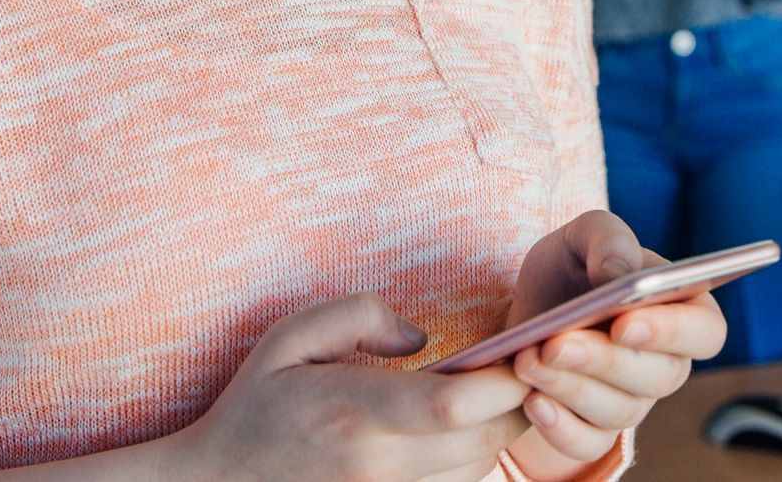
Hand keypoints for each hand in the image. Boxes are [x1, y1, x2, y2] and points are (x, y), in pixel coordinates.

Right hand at [165, 293, 529, 481]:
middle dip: (518, 405)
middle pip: (482, 444)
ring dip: (496, 436)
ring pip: (475, 473)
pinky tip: (456, 437)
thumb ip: (358, 315)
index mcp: (352, 413)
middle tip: (524, 368)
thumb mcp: (290, 336)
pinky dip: (467, 465)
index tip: (521, 352)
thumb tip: (420, 337)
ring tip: (487, 398)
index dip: (504, 382)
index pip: (453, 406)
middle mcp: (374, 468)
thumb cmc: (257, 405)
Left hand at [503, 213, 726, 478]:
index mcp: (683, 309)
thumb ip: (608, 239)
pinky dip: (560, 428)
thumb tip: (620, 274)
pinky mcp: (595, 431)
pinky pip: (588, 444)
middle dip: (603, 360)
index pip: (705, 331)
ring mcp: (633, 401)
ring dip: (571, 387)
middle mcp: (667, 362)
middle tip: (555, 343)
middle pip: (658, 376)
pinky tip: (532, 401)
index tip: (625, 323)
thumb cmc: (572, 269)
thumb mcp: (583, 235)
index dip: (673, 331)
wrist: (528, 312)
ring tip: (528, 360)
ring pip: (620, 411)